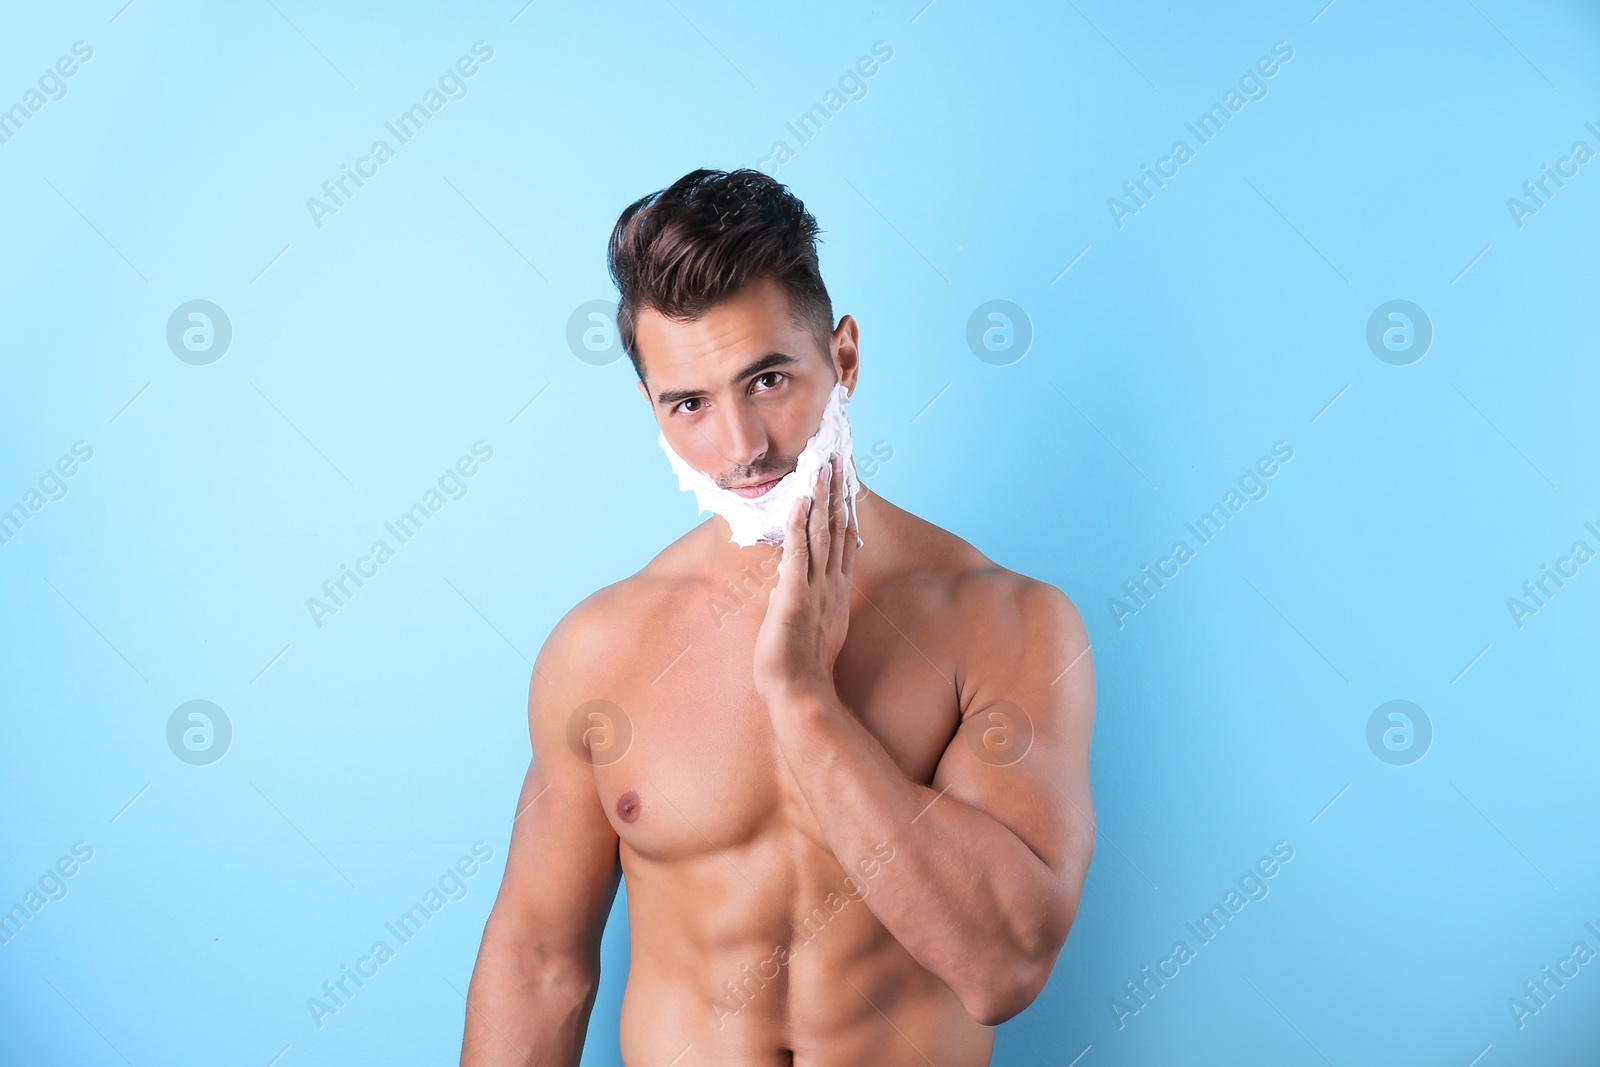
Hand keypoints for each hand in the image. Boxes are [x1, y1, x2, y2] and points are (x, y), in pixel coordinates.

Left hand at [753, 452, 858, 706]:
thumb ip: (811, 608)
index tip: (845, 484)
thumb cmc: (803, 673)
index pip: (844, 542)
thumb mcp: (813, 634)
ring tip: (823, 466)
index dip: (845, 510)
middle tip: (838, 459)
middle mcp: (832, 586)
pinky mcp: (795, 595)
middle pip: (838, 529)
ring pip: (822, 533)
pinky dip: (800, 524)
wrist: (801, 696)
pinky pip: (799, 552)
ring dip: (822, 497)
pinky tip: (801, 501)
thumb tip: (797, 592)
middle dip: (838, 492)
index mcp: (837, 595)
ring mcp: (816, 589)